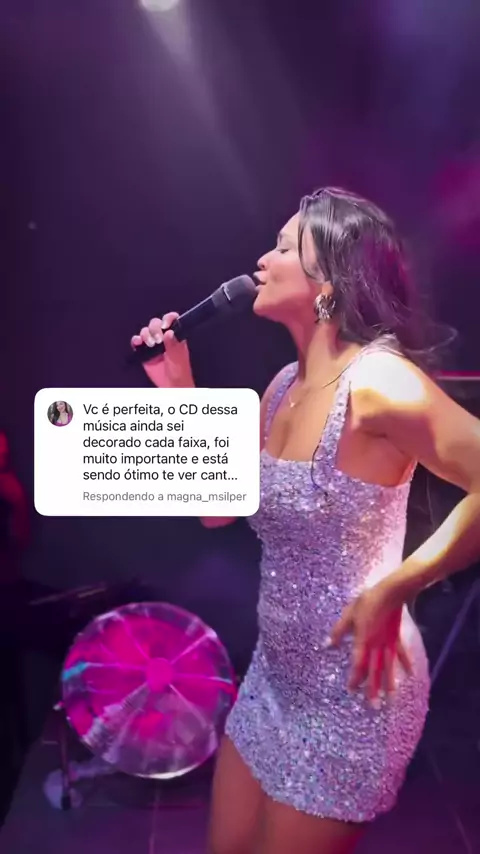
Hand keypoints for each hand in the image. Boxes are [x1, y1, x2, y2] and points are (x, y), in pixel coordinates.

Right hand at [131, 312, 193, 388]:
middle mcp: (164, 338)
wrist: (172, 386)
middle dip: (155, 329)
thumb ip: (173, 345)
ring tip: (150, 344)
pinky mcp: (145, 352)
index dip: (168, 319)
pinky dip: (136, 340)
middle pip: (156, 324)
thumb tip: (169, 332)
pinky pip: (137, 342)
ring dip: (145, 334)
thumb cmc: (180, 373)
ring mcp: (154, 345)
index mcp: (175, 337)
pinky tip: (138, 343)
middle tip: (157, 339)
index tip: (165, 325)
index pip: (172, 320)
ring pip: (146, 331)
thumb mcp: (178, 358)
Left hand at [329, 582, 411, 702]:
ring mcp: (388, 643)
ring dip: (389, 683)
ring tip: (391, 699)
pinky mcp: (397, 638)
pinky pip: (401, 654)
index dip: (355, 678)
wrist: (390, 593)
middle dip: (373, 689)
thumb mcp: (348, 615)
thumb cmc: (366, 602)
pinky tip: (411, 675)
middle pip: (374, 671)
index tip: (352, 691)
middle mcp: (376, 646)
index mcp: (363, 641)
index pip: (358, 664)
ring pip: (388, 667)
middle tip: (373, 706)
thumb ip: (339, 631)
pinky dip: (406, 664)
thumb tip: (327, 645)